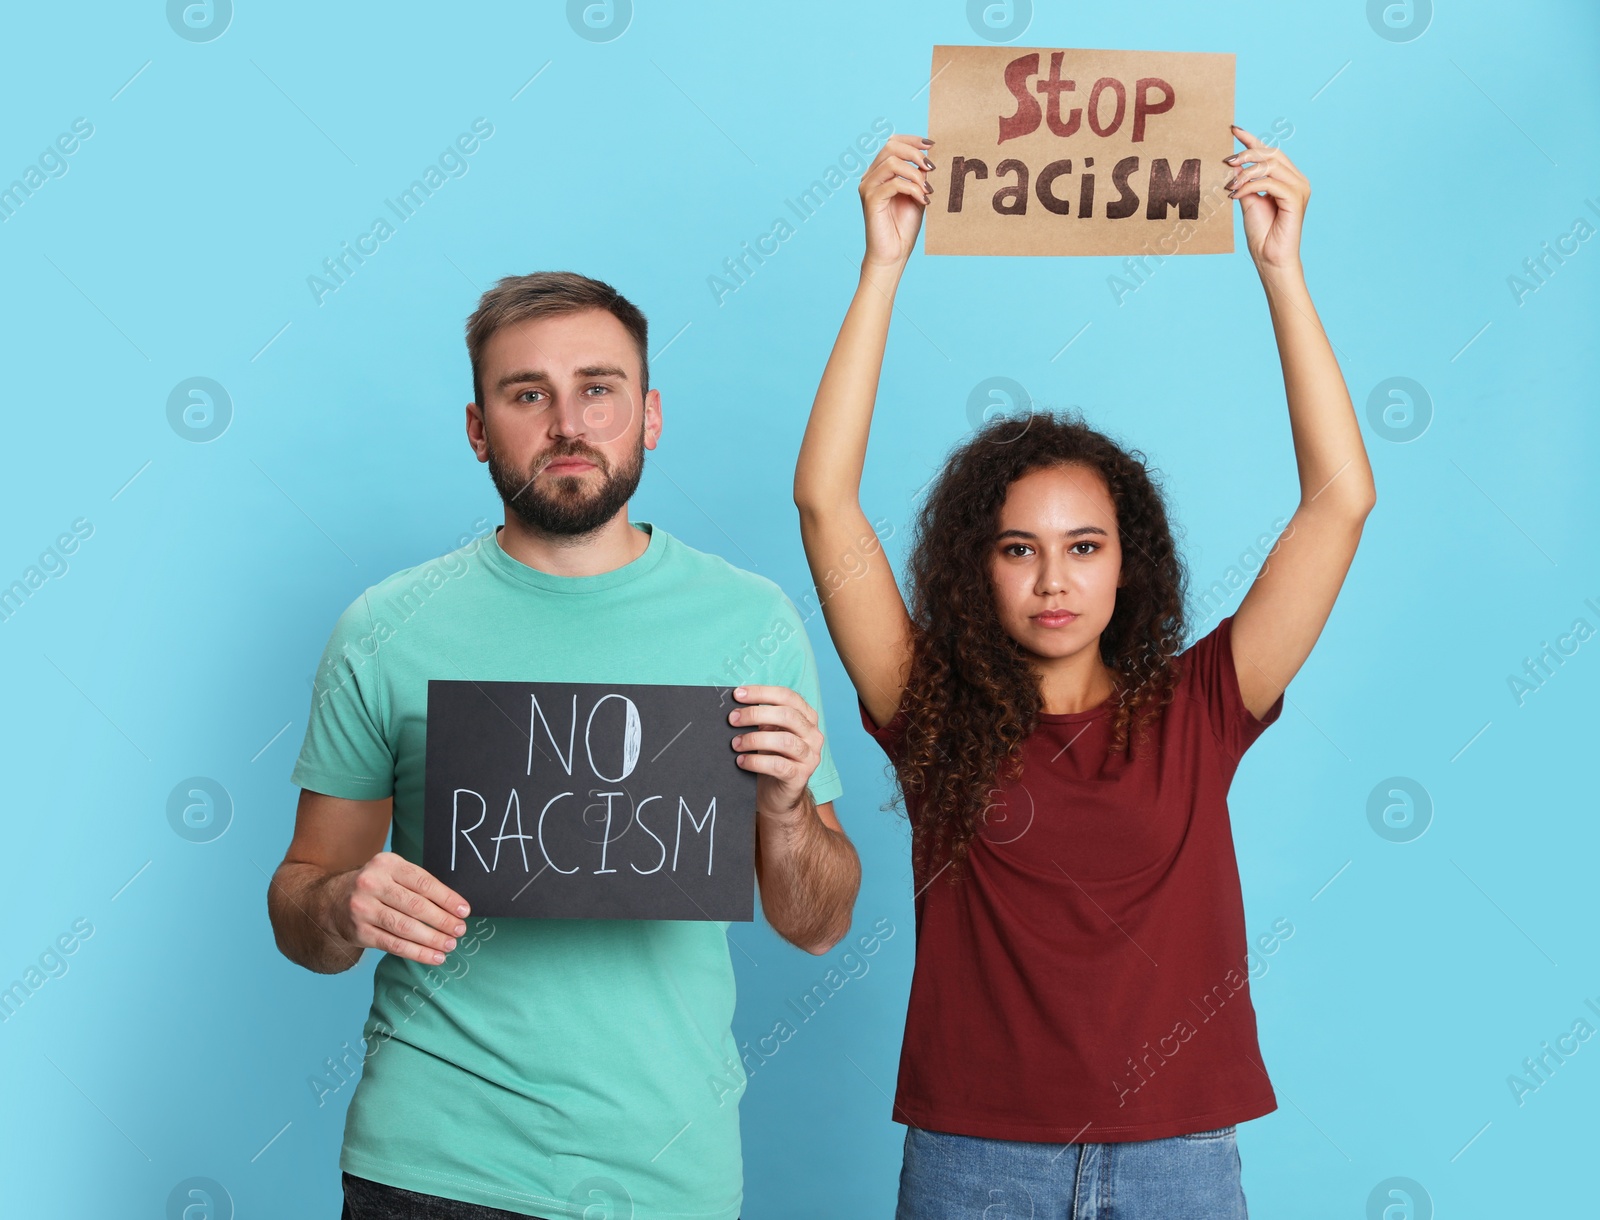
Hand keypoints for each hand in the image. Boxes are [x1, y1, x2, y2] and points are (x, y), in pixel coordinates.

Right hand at [329, 851, 470, 965]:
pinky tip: (433, 956)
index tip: (464, 911)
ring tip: (449, 945)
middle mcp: (372, 884)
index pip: (423, 883)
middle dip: (442, 921)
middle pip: (415, 906)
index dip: (447, 898)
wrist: (332, 900)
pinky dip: (417, 952)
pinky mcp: (359, 932)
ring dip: (432, 939)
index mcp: (387, 864)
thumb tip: (455, 907)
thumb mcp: (393, 873)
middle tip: (460, 930)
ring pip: (405, 928)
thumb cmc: (376, 886)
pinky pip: (393, 944)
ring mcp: (363, 909)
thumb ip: (418, 884)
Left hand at [728, 684, 823, 824]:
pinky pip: (778, 765)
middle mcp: (813, 735)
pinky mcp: (801, 777)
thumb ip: (760, 719)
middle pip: (787, 715)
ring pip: (784, 740)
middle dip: (755, 714)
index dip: (761, 692)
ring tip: (735, 743)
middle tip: (732, 719)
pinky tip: (741, 761)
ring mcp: (810, 756)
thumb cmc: (770, 759)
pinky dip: (756, 762)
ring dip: (754, 739)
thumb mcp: (767, 734)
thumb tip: (735, 706)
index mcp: (807, 718)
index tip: (737, 694)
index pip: (787, 696)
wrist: (778, 796)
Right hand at [860, 134, 933, 268]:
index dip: (912, 140)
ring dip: (915, 174)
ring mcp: (868, 187)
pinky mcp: (871, 200)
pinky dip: (912, 188)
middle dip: (915, 153)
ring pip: (892, 163)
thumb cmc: (904, 226)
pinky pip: (893, 183)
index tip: (932, 145)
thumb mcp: (917, 194)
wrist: (894, 253)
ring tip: (927, 190)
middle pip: (890, 147)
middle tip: (931, 168)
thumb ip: (919, 176)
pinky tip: (923, 200)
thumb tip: (930, 157)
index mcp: (880, 172)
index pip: (892, 143)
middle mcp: (870, 176)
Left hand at [1225, 123, 1308, 273]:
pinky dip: (1249, 186)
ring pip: (1270, 165)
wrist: (1270, 259)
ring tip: (1230, 186)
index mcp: (1287, 179)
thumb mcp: (1249, 201)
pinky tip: (1236, 195)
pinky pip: (1269, 183)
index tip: (1233, 129)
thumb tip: (1234, 164)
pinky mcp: (1295, 198)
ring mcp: (1299, 188)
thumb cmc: (1262, 234)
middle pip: (1272, 153)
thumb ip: (1245, 182)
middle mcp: (1297, 180)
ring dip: (1245, 173)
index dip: (1251, 139)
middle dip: (1247, 153)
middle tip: (1226, 162)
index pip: (1270, 152)